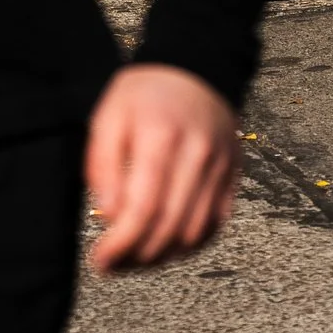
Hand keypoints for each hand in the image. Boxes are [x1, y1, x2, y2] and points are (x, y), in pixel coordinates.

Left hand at [86, 64, 240, 272]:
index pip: (144, 208)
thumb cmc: (146, 92)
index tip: (100, 259)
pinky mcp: (232, 176)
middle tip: (111, 266)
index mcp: (162, 136)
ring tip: (133, 259)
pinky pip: (214, 224)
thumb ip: (103, 165)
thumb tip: (109, 215)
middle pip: (170, 226)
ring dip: (162, 256)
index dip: (121, 244)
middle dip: (136, 257)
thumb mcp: (109, 116)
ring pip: (194, 232)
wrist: (196, 66)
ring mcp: (220, 166)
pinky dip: (189, 245)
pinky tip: (164, 245)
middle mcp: (197, 154)